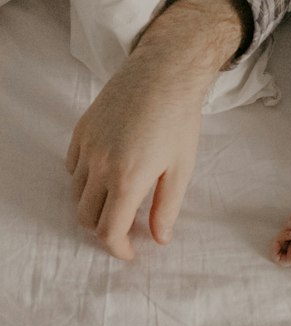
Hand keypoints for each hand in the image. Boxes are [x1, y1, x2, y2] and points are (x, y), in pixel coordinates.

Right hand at [67, 48, 202, 260]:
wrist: (163, 74)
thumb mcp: (182, 168)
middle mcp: (100, 167)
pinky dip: (83, 180)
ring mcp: (87, 148)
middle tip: (125, 228)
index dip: (118, 249)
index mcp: (127, 180)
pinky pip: (72, 168)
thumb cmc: (178, 120)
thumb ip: (167, 207)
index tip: (130, 251)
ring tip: (117, 201)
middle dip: (104, 231)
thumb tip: (159, 239)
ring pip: (76, 194)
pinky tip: (105, 174)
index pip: (108, 231)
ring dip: (93, 206)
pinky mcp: (81, 131)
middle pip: (87, 217)